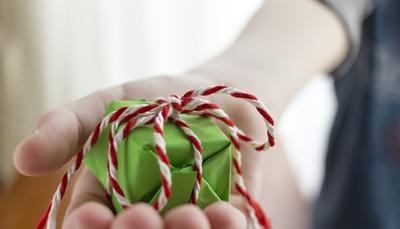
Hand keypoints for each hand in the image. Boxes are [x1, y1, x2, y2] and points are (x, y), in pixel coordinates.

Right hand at [14, 75, 266, 228]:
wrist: (219, 94)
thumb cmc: (159, 100)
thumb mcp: (110, 104)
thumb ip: (69, 127)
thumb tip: (22, 157)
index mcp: (111, 196)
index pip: (90, 224)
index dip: (88, 227)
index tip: (92, 216)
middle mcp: (149, 213)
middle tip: (139, 216)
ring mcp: (188, 216)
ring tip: (187, 216)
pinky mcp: (228, 213)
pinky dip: (226, 227)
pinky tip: (225, 213)